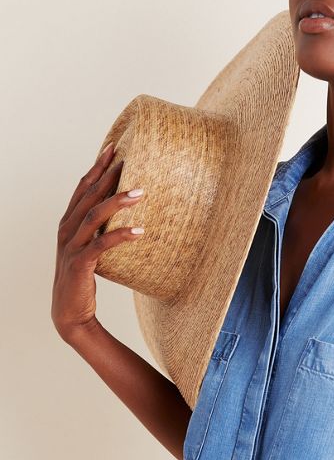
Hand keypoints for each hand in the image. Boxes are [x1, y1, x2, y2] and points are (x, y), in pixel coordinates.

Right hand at [51, 141, 145, 342]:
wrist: (70, 312)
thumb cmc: (83, 279)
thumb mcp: (90, 248)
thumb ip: (100, 230)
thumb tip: (126, 212)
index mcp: (68, 222)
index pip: (82, 187)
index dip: (97, 166)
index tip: (114, 147)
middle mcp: (67, 230)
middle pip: (89, 195)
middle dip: (109, 175)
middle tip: (131, 159)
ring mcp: (71, 246)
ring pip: (94, 216)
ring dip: (117, 201)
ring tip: (141, 192)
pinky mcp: (80, 264)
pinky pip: (101, 245)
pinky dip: (120, 236)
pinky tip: (139, 231)